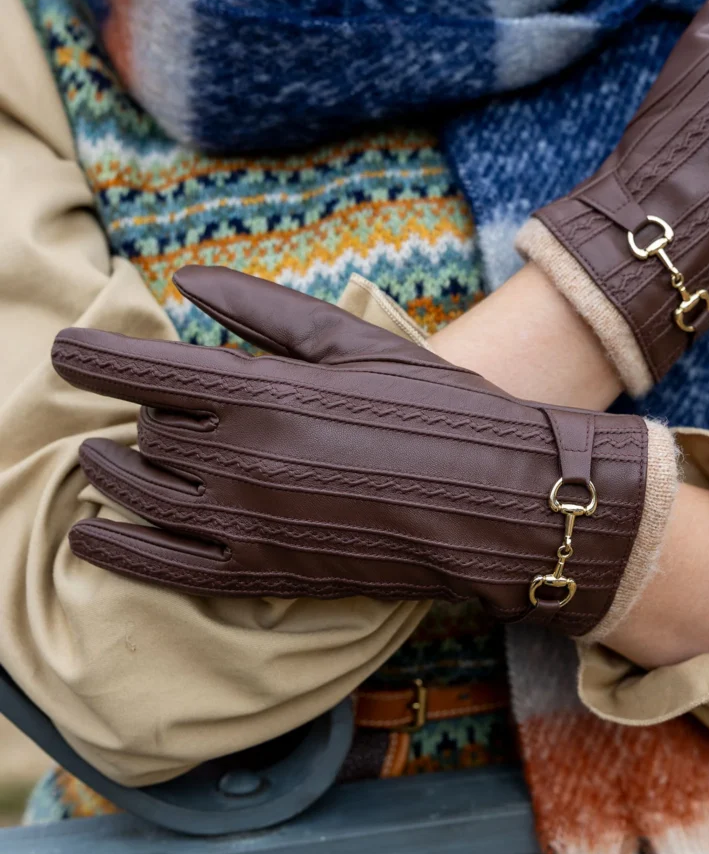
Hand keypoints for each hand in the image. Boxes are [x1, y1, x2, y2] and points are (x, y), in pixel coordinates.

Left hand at [51, 266, 664, 637]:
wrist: (501, 502)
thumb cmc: (439, 410)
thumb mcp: (356, 344)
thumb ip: (263, 311)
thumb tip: (182, 278)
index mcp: (262, 390)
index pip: (141, 368)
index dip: (91, 356)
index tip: (63, 348)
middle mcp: (240, 458)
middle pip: (147, 432)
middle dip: (140, 414)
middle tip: (150, 407)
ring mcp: (247, 524)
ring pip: (141, 494)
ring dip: (112, 472)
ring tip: (104, 460)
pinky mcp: (264, 576)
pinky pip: (164, 568)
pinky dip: (118, 551)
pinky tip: (90, 535)